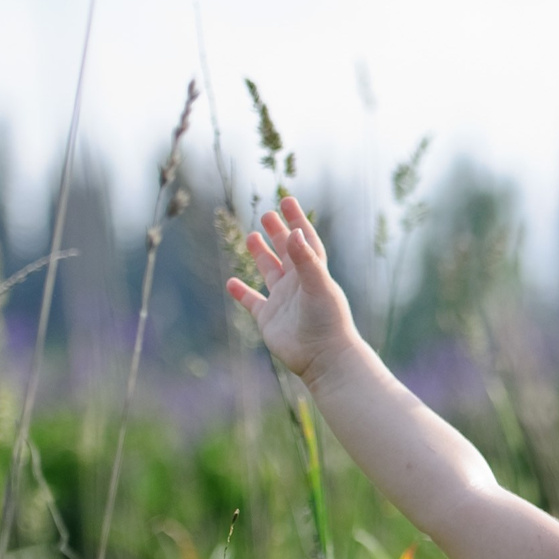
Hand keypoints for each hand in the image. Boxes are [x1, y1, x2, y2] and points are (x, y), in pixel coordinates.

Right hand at [226, 196, 358, 381]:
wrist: (325, 358)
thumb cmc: (328, 321)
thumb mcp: (318, 286)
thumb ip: (306, 260)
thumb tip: (293, 232)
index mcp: (313, 272)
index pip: (304, 240)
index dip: (296, 220)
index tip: (287, 200)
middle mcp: (298, 284)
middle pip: (286, 252)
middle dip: (277, 233)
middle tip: (266, 214)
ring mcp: (283, 301)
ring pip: (269, 272)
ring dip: (261, 255)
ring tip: (251, 237)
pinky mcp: (269, 319)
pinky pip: (252, 302)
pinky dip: (242, 292)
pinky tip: (230, 282)